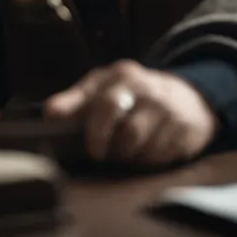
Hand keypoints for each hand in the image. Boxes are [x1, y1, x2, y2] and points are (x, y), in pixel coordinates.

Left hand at [44, 59, 219, 166]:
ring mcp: (169, 111)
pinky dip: (149, 161)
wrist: (187, 96)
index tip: (80, 140)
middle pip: (125, 129)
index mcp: (122, 76)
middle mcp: (148, 90)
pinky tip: (147, 151)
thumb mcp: (103, 87)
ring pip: (141, 147)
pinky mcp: (186, 130)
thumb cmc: (133, 94)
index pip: (103, 101)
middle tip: (99, 154)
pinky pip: (161, 157)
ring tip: (124, 151)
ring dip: (127, 157)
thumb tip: (50, 114)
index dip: (90, 126)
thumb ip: (76, 101)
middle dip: (107, 146)